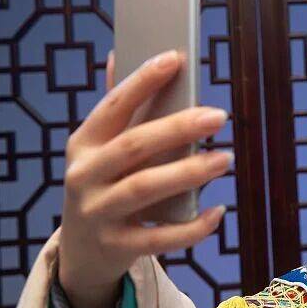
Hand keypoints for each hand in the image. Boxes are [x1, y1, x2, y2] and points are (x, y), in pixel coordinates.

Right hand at [57, 48, 231, 307]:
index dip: (142, 81)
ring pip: (145, 189)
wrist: (82, 252)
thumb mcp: (102, 150)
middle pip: (134, 147)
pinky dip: (191, 227)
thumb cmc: (105, 185)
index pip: (113, 106)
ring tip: (224, 158)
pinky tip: (217, 212)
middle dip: (177, 128)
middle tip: (219, 116)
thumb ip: (119, 110)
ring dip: (188, 173)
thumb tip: (120, 55)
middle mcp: (85, 176)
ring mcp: (98, 213)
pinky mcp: (117, 247)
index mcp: (84, 144)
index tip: (175, 58)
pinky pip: (159, 238)